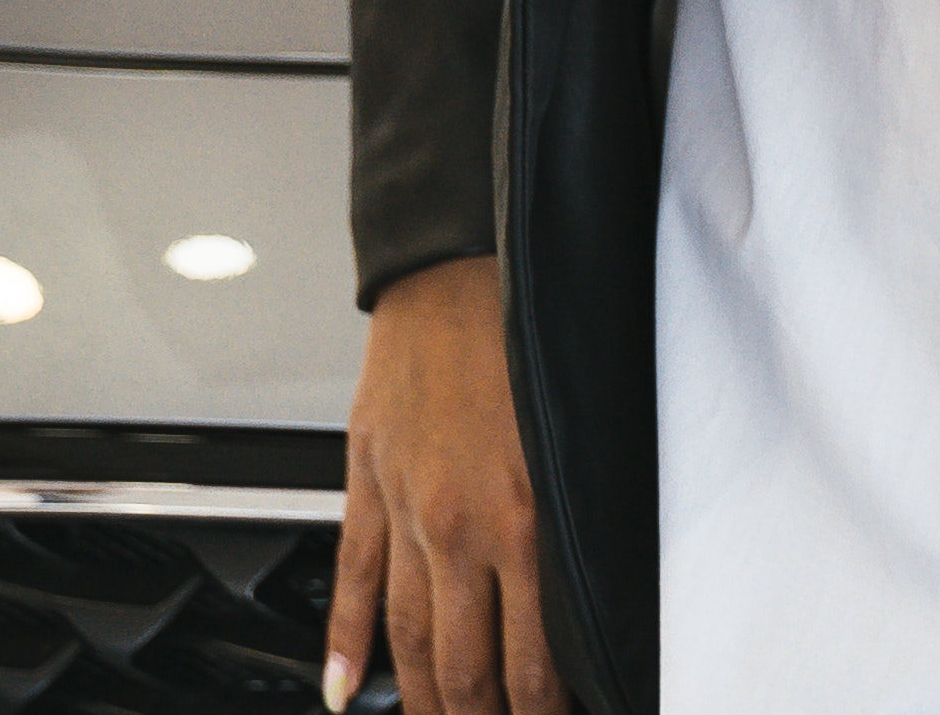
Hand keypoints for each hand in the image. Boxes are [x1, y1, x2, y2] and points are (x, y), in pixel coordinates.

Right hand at [324, 258, 561, 714]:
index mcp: (526, 518)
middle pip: (466, 667)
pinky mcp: (366, 488)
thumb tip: (594, 593)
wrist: (454, 269)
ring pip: (410, 640)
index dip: (545, 712)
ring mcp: (405, 513)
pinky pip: (355, 583)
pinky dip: (346, 646)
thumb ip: (581, 517)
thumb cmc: (528, 335)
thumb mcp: (578, 433)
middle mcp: (461, 527)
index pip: (536, 659)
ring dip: (424, 702)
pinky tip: (346, 692)